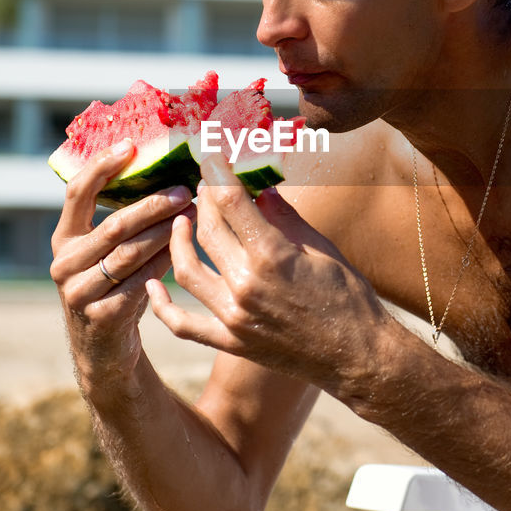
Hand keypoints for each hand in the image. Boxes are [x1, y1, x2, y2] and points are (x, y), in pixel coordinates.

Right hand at [50, 138, 196, 383]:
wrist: (104, 350)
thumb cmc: (115, 287)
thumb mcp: (109, 253)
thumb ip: (123, 220)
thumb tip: (167, 174)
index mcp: (63, 238)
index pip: (77, 192)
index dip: (102, 166)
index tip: (130, 146)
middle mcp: (64, 263)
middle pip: (115, 224)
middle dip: (154, 205)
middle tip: (185, 189)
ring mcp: (78, 292)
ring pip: (130, 253)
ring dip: (166, 233)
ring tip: (194, 215)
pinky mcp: (101, 316)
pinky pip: (140, 282)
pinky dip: (164, 264)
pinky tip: (185, 252)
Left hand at [150, 153, 390, 392]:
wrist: (357, 356)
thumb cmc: (349, 297)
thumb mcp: (322, 248)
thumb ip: (285, 217)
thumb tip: (260, 191)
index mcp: (272, 255)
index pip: (231, 201)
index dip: (217, 171)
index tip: (211, 154)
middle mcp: (246, 285)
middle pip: (207, 229)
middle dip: (203, 199)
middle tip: (207, 185)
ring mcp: (234, 317)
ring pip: (186, 269)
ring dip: (179, 239)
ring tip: (183, 221)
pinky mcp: (231, 341)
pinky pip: (183, 323)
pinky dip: (162, 304)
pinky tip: (153, 282)